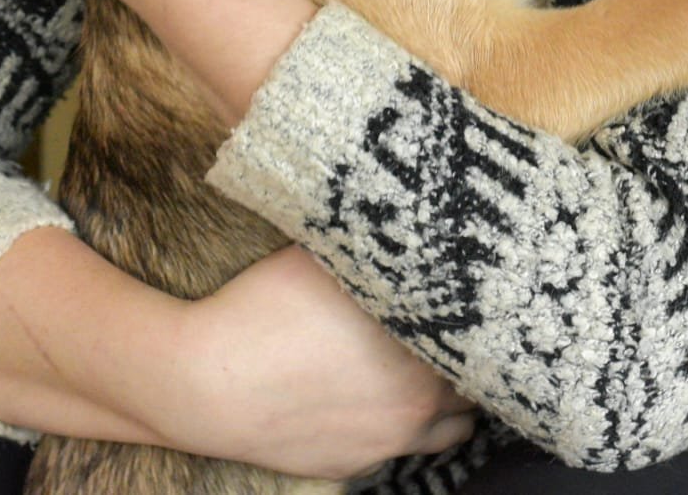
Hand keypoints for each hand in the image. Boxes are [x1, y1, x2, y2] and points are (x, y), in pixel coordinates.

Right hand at [177, 246, 475, 479]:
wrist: (207, 386)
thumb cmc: (264, 311)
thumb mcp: (322, 257)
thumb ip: (373, 248)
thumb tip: (404, 221)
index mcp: (421, 350)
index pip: (480, 336)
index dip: (476, 312)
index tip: (471, 294)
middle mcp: (417, 405)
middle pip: (475, 385)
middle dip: (468, 356)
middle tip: (453, 327)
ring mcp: (386, 444)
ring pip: (452, 429)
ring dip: (448, 400)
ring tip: (430, 367)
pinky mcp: (353, 466)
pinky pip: (402, 450)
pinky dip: (403, 425)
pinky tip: (381, 397)